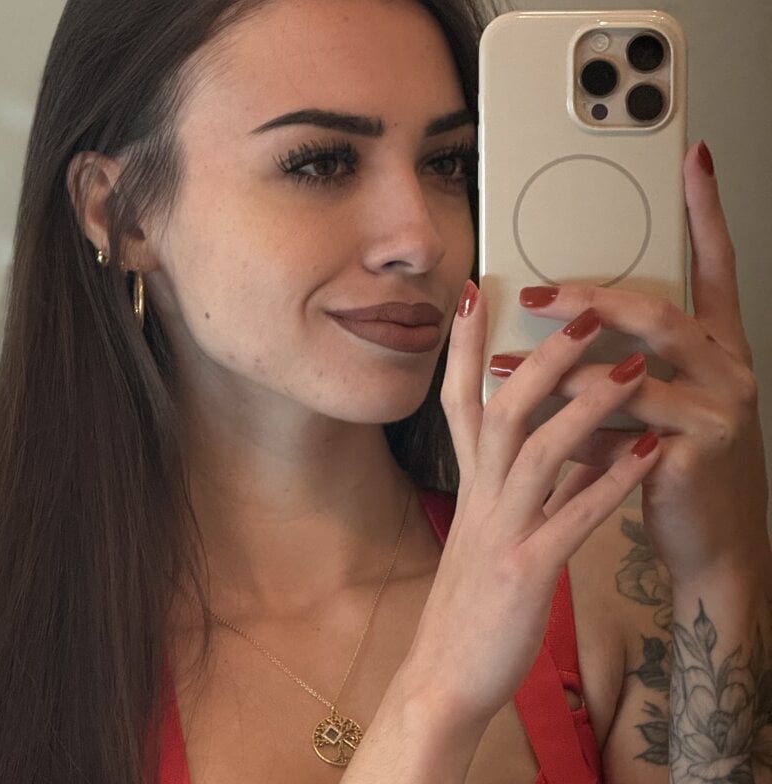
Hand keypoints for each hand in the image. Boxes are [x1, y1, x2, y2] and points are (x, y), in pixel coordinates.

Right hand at [399, 283, 660, 724]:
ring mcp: (502, 531)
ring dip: (585, 404)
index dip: (464, 345)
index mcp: (470, 486)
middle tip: (584, 308)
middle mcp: (480, 497)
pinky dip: (610, 481)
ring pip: (539, 450)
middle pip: (503, 408)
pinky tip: (647, 453)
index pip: (458, 400)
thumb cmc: (468, 604)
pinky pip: (573, 516)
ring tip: (629, 365)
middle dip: (543, 356)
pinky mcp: (528, 570)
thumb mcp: (485, 535)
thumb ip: (517, 490)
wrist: (443, 676)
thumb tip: (556, 453)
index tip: (476, 290)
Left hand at [514, 142, 768, 587]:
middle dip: (591, 300)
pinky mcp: (698, 450)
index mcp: (714, 346)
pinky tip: (541, 427)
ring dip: (560, 369)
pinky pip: (623, 423)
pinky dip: (574, 422)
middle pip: (659, 312)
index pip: (714, 266)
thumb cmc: (670, 464)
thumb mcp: (642, 406)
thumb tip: (543, 334)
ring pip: (633, 368)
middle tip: (536, 294)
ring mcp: (720, 407)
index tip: (693, 160)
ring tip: (502, 368)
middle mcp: (727, 367)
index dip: (706, 212)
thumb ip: (608, 369)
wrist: (710, 540)